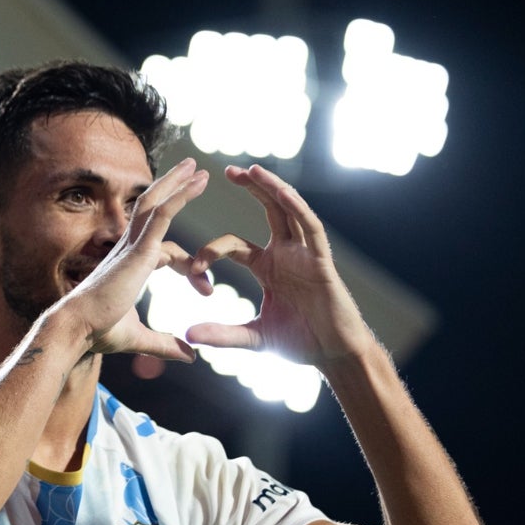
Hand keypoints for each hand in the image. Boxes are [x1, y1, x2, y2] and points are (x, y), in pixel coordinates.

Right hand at [59, 158, 211, 360]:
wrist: (77, 330)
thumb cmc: (98, 333)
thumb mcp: (139, 339)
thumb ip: (165, 344)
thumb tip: (190, 355)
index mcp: (129, 265)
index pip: (164, 251)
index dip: (189, 267)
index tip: (207, 291)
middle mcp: (128, 248)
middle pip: (152, 209)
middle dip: (172, 190)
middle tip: (193, 174)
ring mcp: (132, 245)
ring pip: (156, 202)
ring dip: (177, 183)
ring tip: (197, 167)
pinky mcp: (138, 249)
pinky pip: (163, 214)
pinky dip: (181, 195)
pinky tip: (197, 181)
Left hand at [184, 164, 374, 366]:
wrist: (335, 355)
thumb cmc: (301, 342)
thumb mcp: (254, 337)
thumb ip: (224, 334)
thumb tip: (189, 336)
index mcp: (268, 266)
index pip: (235, 245)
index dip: (212, 250)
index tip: (192, 267)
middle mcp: (287, 253)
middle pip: (268, 209)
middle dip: (251, 188)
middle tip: (227, 170)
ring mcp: (305, 255)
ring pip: (289, 211)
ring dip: (272, 188)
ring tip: (252, 170)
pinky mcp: (322, 262)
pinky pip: (311, 229)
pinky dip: (298, 209)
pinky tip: (282, 193)